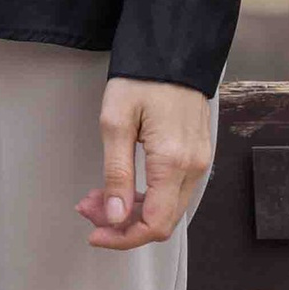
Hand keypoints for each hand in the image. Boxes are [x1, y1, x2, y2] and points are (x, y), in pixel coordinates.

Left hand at [79, 77, 213, 249]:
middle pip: (162, 222)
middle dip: (122, 224)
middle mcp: (194, 168)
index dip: (123, 237)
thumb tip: (114, 216)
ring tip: (98, 195)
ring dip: (132, 210)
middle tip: (88, 208)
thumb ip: (115, 172)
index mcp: (173, 162)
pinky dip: (146, 196)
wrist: (172, 52)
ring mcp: (199, 163)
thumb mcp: (115, 122)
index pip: (154, 224)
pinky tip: (122, 184)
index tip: (95, 233)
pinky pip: (173, 191)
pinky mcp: (197, 156)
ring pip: (167, 208)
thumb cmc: (141, 80)